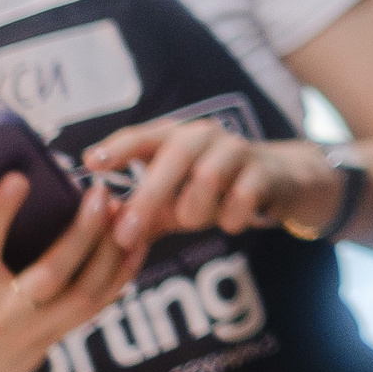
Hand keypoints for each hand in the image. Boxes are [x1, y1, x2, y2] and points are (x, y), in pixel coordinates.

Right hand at [0, 177, 143, 371]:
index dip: (0, 210)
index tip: (20, 177)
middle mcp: (3, 312)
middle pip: (52, 272)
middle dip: (81, 232)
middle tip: (98, 193)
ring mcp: (36, 328)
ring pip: (86, 291)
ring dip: (111, 251)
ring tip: (123, 210)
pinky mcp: (58, 336)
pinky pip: (99, 306)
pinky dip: (122, 275)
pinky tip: (136, 243)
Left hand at [84, 121, 337, 251]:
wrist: (281, 181)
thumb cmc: (215, 191)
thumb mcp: (174, 202)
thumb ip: (140, 213)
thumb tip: (95, 233)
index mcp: (177, 138)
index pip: (143, 136)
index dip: (118, 147)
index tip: (91, 163)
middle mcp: (205, 136)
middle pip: (174, 156)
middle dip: (148, 196)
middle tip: (126, 235)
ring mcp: (238, 150)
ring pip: (208, 175)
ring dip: (195, 208)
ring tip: (193, 222)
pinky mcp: (266, 171)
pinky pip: (243, 196)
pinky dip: (231, 216)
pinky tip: (231, 223)